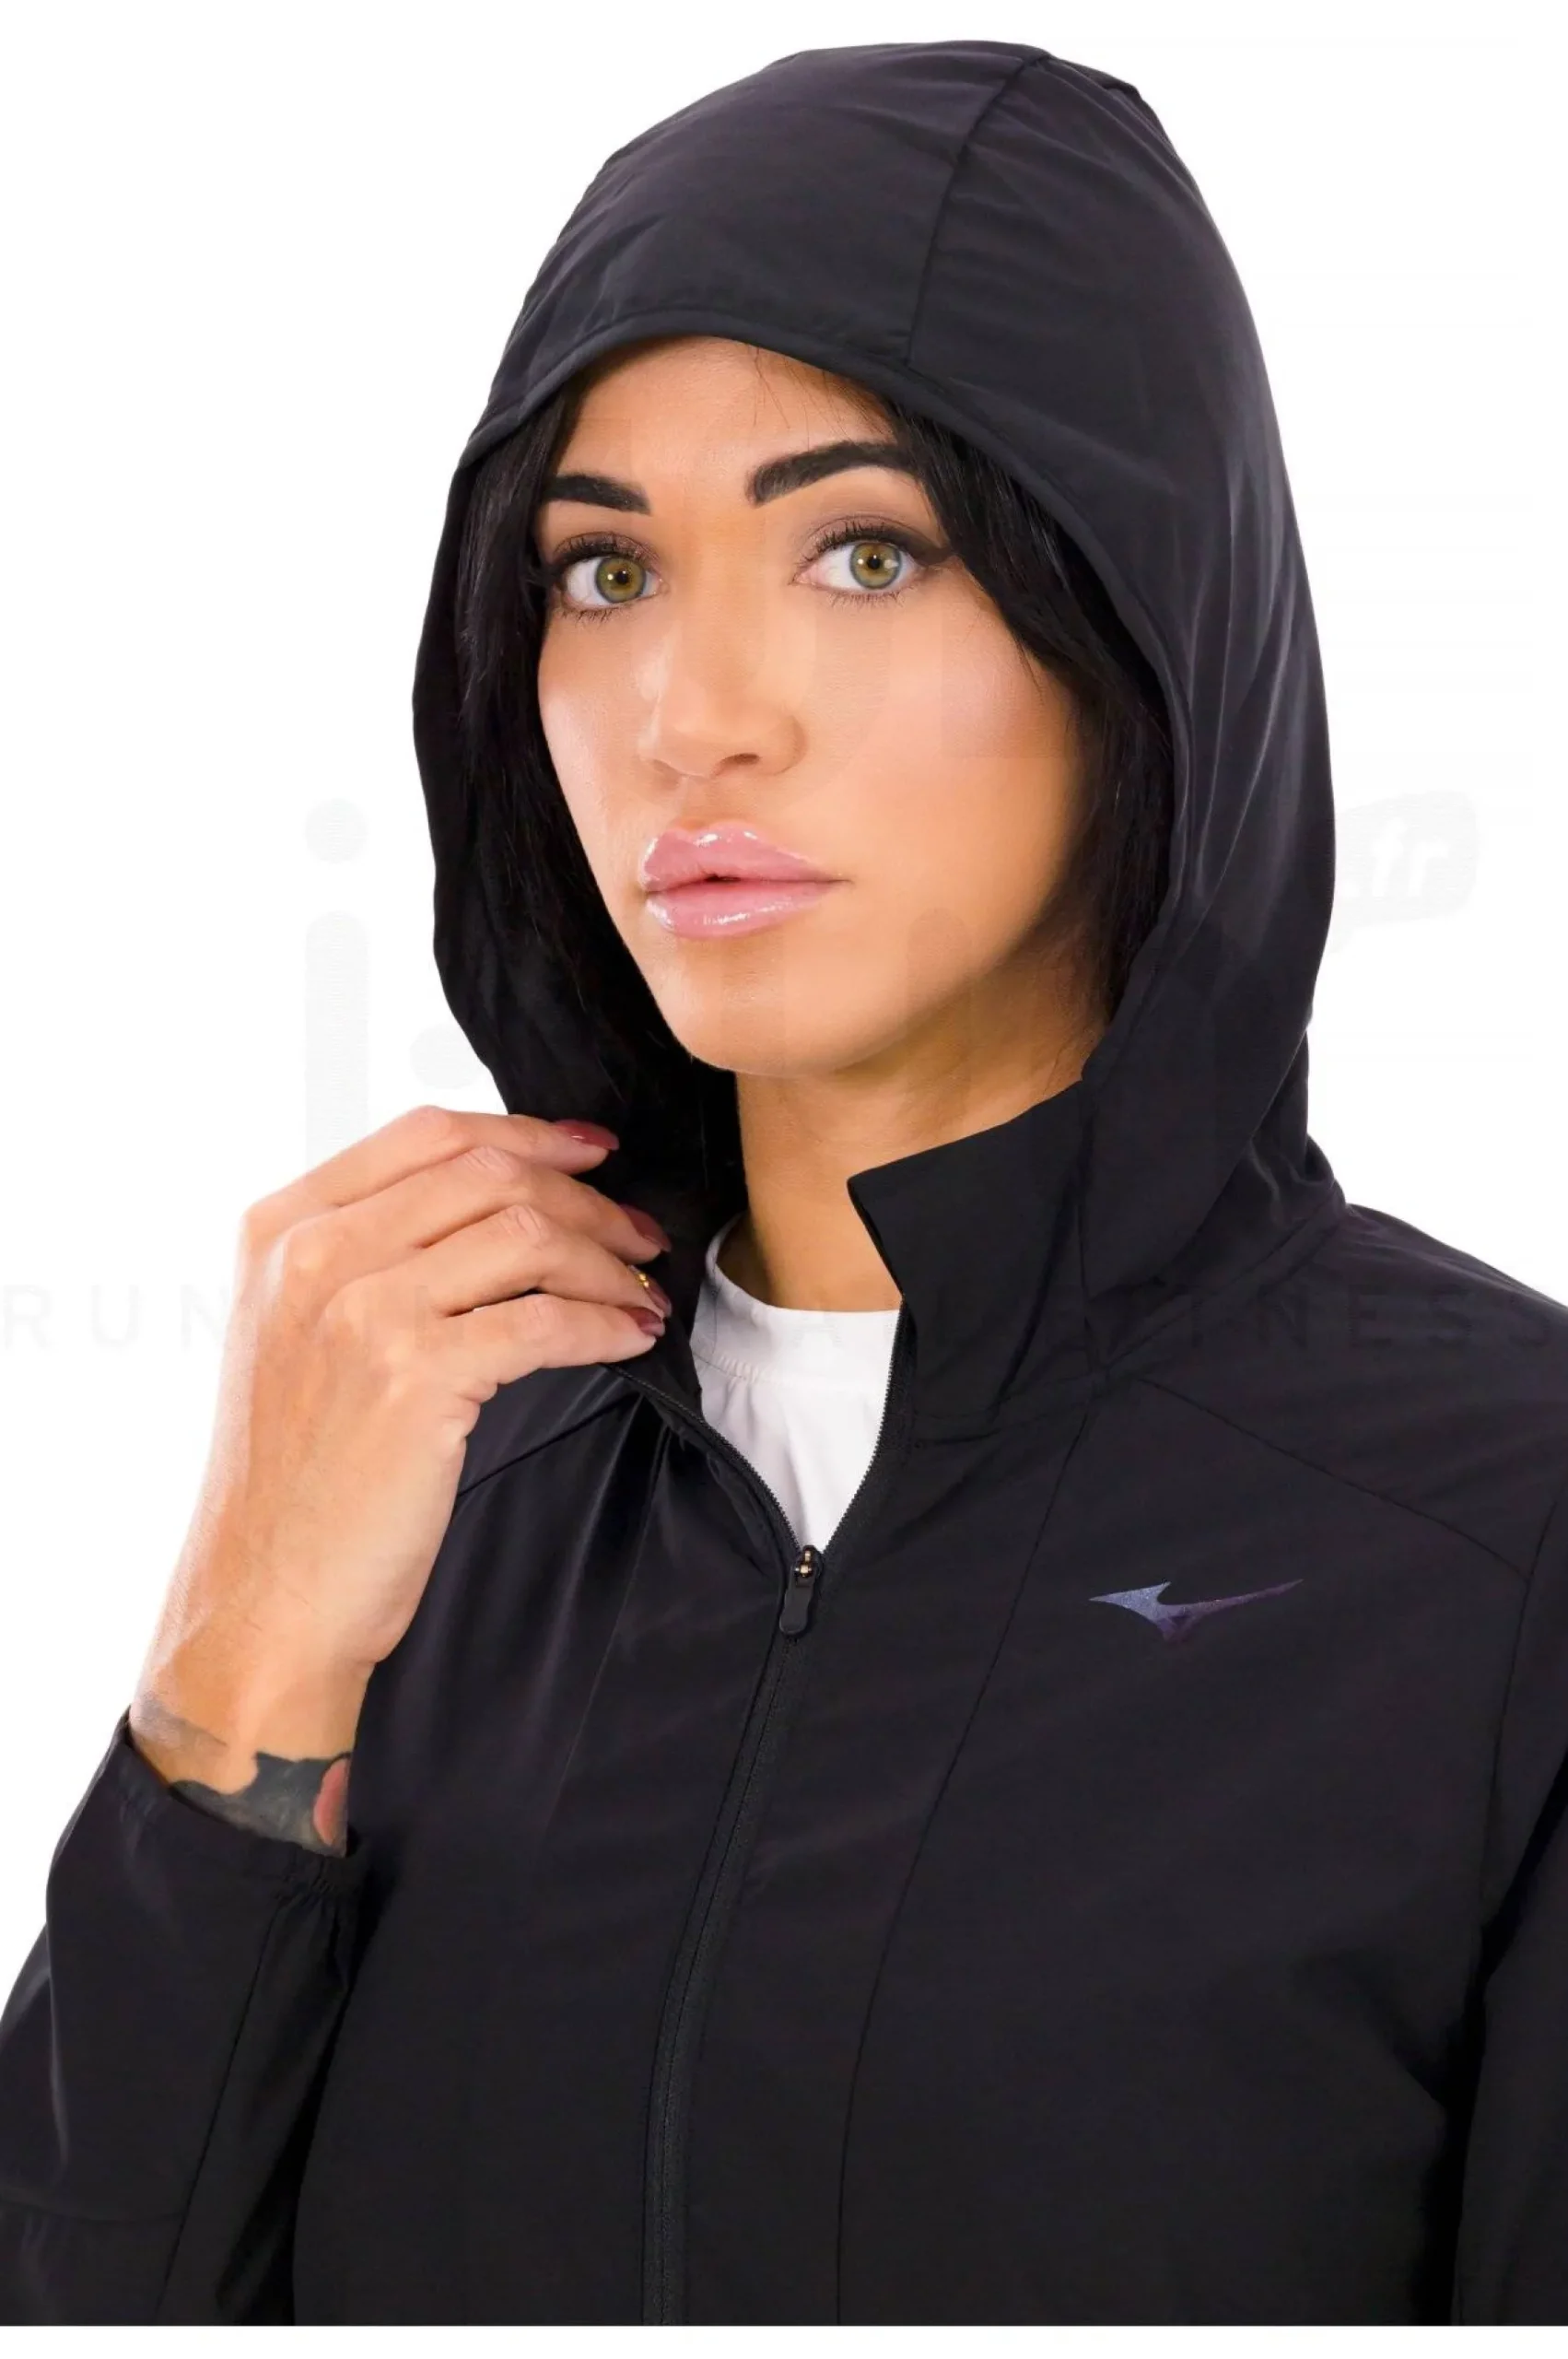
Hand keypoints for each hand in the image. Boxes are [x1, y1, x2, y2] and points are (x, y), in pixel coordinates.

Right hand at [130, 1104, 668, 1841]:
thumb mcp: (296, 1333)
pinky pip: (544, 1319)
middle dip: (585, 1197)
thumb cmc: (299, 1475)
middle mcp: (315, 1255)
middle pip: (487, 1176)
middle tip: (640, 1234)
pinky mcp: (415, 1377)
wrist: (266, 1593)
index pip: (426, 1135)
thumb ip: (365, 1255)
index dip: (527, 1131)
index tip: (593, 1148)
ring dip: (605, 1259)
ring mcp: (362, 1311)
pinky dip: (604, 1323)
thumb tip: (492, 1201)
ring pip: (525, 1235)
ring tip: (641, 1291)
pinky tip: (630, 1338)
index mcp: (282, 1229)